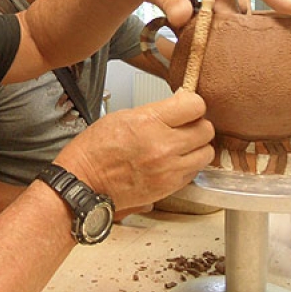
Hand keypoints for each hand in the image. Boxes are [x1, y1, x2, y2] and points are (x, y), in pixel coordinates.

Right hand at [53, 89, 212, 211]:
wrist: (84, 183)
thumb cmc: (95, 150)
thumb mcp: (122, 117)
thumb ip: (155, 111)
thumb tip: (180, 105)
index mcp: (149, 122)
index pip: (195, 105)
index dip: (192, 104)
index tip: (186, 107)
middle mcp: (163, 146)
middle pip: (206, 129)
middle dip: (197, 125)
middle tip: (184, 127)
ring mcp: (169, 169)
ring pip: (206, 153)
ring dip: (197, 148)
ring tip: (181, 146)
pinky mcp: (169, 187)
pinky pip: (194, 172)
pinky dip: (188, 166)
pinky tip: (172, 162)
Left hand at [107, 0, 290, 27]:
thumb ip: (168, 1)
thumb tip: (184, 18)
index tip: (290, 8)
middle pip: (239, 2)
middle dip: (240, 22)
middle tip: (236, 44)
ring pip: (227, 11)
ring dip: (221, 27)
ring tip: (213, 43)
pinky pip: (215, 15)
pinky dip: (210, 27)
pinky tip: (199, 38)